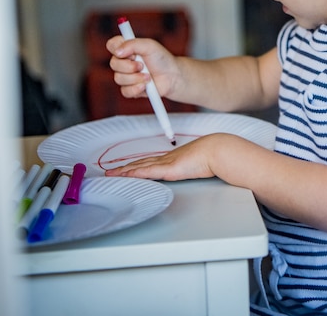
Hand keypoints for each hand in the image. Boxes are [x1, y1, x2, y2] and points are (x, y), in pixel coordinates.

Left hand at [104, 134, 224, 180]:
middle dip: (125, 168)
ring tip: (112, 174)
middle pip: (141, 163)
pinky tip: (125, 175)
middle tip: (111, 172)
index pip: (150, 162)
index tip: (127, 167)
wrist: (216, 150)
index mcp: (173, 159)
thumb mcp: (199, 163)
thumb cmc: (211, 156)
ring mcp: (166, 164)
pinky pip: (147, 171)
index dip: (137, 165)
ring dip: (125, 171)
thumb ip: (193, 167)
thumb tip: (195, 169)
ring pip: (140, 167)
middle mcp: (166, 160)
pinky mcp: (168, 169)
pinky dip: (135, 173)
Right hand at [106, 35, 177, 99]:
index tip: (130, 53)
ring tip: (148, 76)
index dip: (116, 48)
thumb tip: (117, 51)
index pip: (111, 45)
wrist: (172, 76)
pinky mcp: (130, 89)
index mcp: (126, 48)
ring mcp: (125, 76)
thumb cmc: (161, 59)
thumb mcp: (150, 46)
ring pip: (118, 78)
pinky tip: (146, 86)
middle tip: (143, 65)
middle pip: (113, 64)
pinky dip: (136, 88)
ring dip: (136, 78)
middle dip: (129, 66)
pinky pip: (125, 91)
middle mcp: (123, 62)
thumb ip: (133, 44)